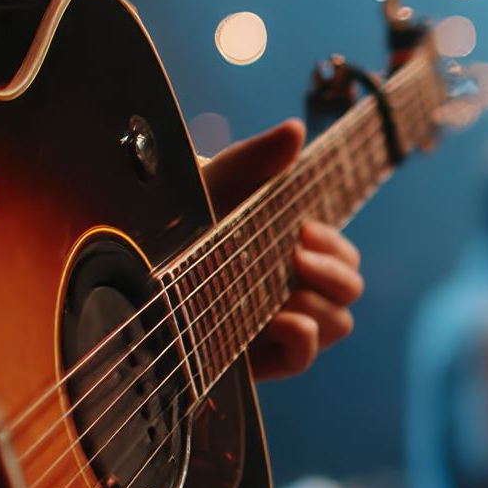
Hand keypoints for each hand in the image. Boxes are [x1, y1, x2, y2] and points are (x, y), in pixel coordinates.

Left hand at [200, 120, 365, 380]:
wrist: (137, 247)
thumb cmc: (182, 213)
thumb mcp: (220, 182)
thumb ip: (259, 158)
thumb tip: (296, 130)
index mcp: (294, 250)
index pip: (343, 257)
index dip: (335, 247)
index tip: (304, 231)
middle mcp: (292, 288)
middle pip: (349, 290)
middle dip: (334, 273)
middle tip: (297, 257)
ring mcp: (277, 324)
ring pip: (337, 323)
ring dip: (320, 304)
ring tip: (285, 290)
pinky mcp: (258, 357)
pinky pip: (304, 357)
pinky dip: (303, 339)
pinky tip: (277, 320)